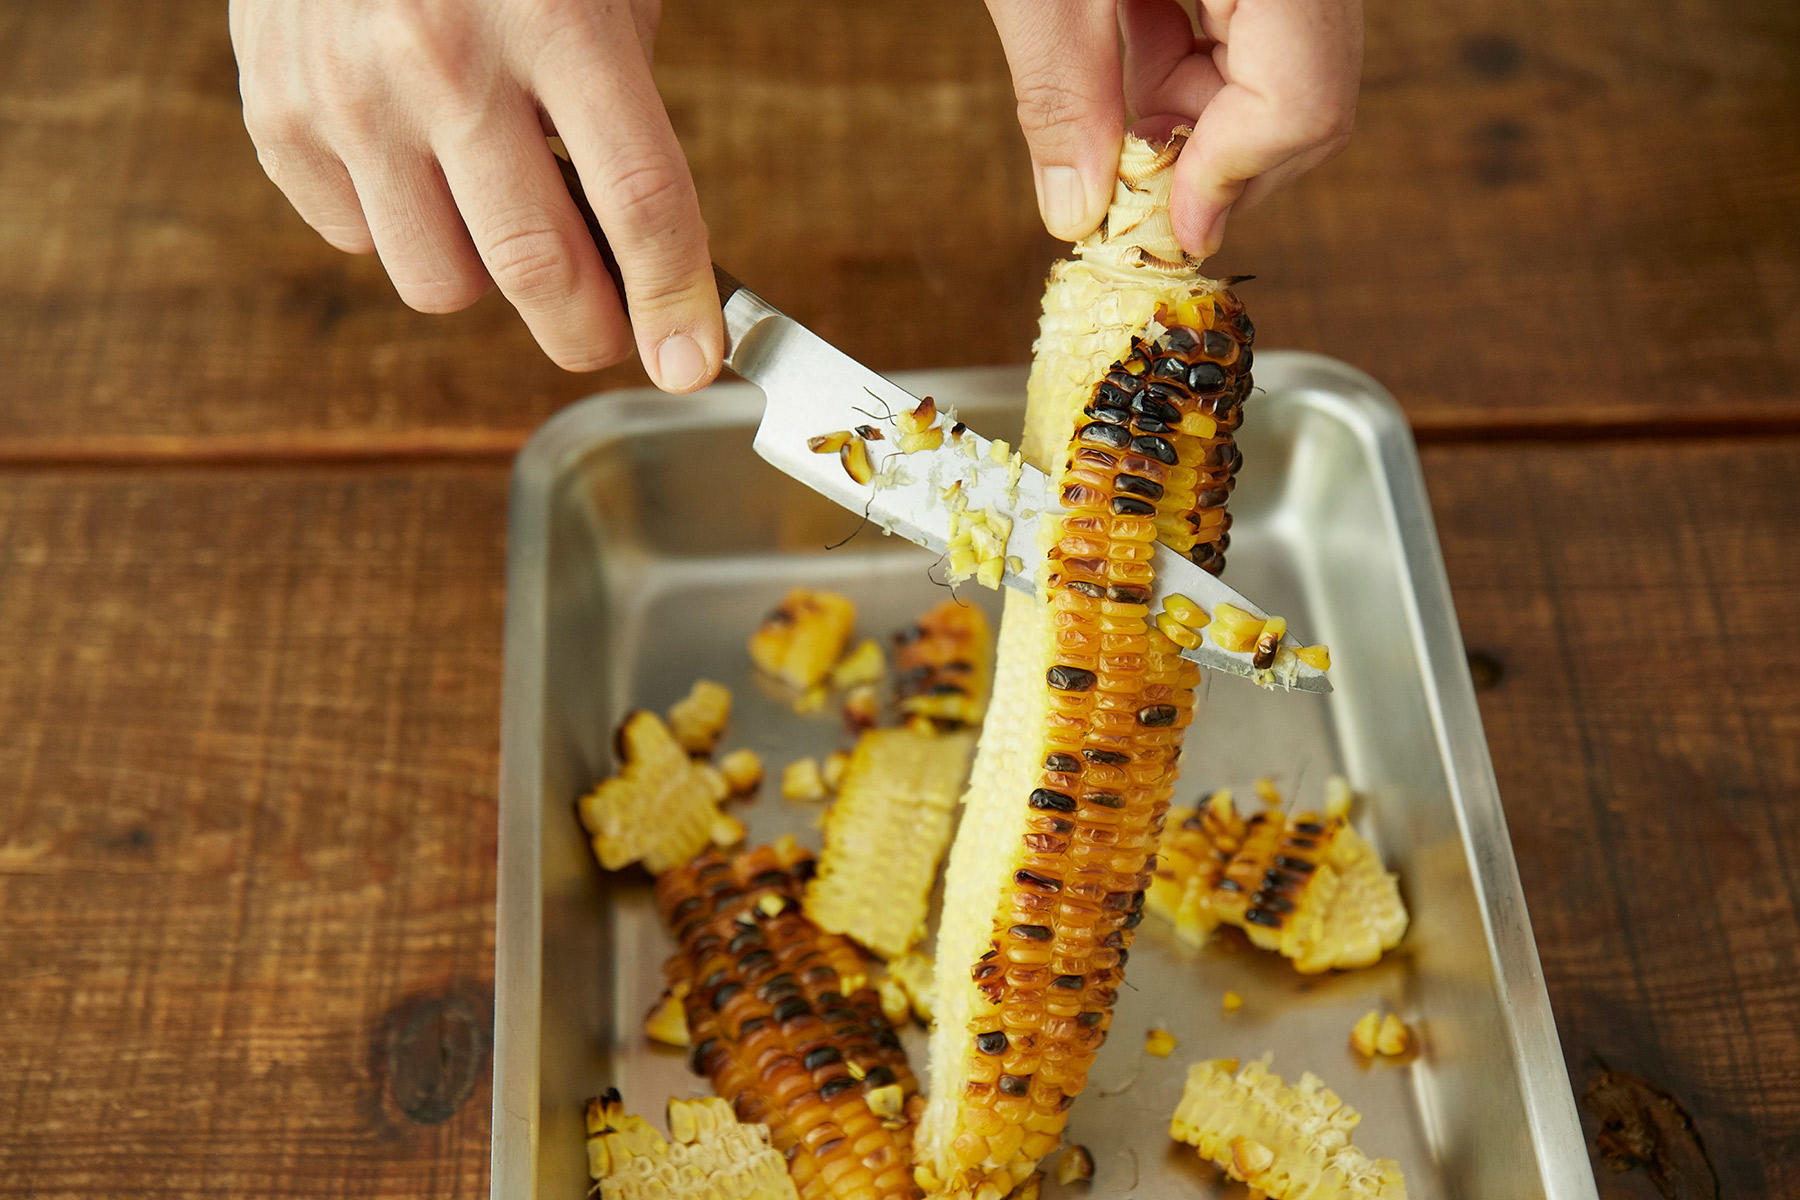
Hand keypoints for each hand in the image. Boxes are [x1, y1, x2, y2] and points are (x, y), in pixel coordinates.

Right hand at [230, 0, 720, 389]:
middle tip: (607, 331)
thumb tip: (642, 260)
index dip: (673, 301)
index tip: (689, 364)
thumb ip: (622, 111)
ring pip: (440, 283)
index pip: (638, 200)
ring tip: (492, 204)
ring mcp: (350, 92)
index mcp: (555, 18)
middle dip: (587, 332)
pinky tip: (411, 158)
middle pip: (535, 270)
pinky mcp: (278, 114)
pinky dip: (396, 226)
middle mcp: (445, 60)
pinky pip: (358, 242)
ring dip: (482, 272)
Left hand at [984, 0, 1361, 256]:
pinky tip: (1132, 45)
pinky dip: (1192, 56)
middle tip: (1130, 181)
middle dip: (1211, 157)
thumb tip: (1077, 211)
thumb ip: (1064, 92)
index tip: (1168, 233)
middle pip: (1306, 93)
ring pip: (1282, 67)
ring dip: (1193, 109)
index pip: (1299, 102)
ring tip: (1116, 99)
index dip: (1228, 180)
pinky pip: (1259, 23)